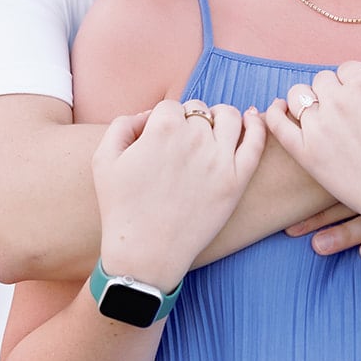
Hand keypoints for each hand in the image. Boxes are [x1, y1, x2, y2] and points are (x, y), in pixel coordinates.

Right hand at [93, 101, 266, 287]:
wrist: (144, 253)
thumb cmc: (120, 208)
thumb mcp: (103, 158)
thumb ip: (123, 124)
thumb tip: (149, 115)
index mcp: (163, 128)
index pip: (170, 107)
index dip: (162, 122)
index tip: (157, 143)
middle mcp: (195, 138)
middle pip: (199, 111)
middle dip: (189, 122)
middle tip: (180, 147)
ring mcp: (220, 159)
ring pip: (231, 117)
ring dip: (221, 117)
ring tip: (214, 131)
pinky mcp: (237, 180)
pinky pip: (256, 142)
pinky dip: (257, 126)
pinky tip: (252, 119)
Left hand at [266, 53, 360, 259]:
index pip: (347, 69)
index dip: (355, 82)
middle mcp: (338, 101)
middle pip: (323, 80)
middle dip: (333, 91)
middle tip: (346, 112)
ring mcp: (318, 127)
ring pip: (298, 96)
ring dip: (307, 100)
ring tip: (320, 114)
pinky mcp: (305, 153)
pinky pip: (277, 124)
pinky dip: (274, 113)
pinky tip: (278, 111)